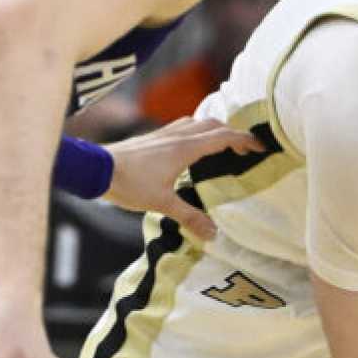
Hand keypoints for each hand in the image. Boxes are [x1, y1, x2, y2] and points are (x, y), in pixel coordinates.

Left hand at [104, 117, 262, 238]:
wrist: (97, 168)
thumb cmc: (129, 184)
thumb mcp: (162, 203)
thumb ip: (189, 217)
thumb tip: (214, 235)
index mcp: (186, 148)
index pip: (223, 137)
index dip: (244, 140)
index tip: (259, 147)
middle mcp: (178, 135)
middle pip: (214, 124)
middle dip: (233, 133)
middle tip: (244, 149)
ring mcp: (164, 133)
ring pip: (197, 122)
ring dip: (214, 129)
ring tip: (221, 144)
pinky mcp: (153, 136)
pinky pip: (183, 125)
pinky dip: (197, 130)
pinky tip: (190, 145)